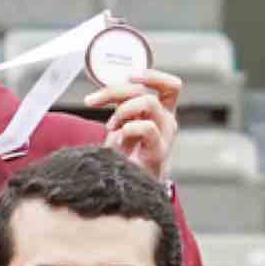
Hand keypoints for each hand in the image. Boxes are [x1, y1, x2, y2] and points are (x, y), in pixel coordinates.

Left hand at [89, 63, 183, 178]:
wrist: (130, 189)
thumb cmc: (126, 156)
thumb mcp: (122, 123)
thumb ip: (120, 105)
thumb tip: (103, 90)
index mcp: (163, 112)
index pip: (170, 86)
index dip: (152, 76)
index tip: (129, 76)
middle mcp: (167, 121)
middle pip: (147, 91)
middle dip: (115, 91)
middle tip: (94, 101)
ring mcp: (166, 137)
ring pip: (148, 102)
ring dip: (122, 110)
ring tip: (110, 126)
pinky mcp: (159, 152)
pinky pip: (147, 128)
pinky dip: (128, 128)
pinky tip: (119, 139)